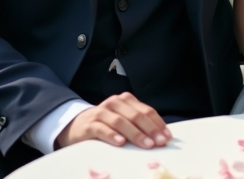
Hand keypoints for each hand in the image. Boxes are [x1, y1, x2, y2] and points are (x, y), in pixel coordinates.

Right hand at [54, 93, 171, 149]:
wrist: (76, 126)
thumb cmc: (105, 125)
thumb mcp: (123, 120)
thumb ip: (138, 124)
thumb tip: (161, 136)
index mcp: (126, 100)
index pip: (146, 110)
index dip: (158, 124)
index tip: (167, 137)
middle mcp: (114, 103)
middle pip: (136, 115)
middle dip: (150, 130)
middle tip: (159, 143)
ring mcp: (101, 112)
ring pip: (121, 121)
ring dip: (135, 133)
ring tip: (146, 144)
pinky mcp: (90, 124)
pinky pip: (102, 128)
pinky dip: (112, 135)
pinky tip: (121, 142)